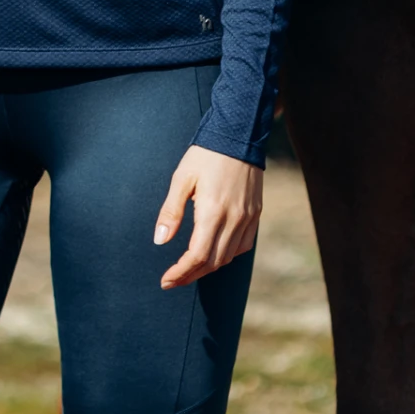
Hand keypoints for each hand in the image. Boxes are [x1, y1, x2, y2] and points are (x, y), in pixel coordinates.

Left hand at [153, 145, 261, 287]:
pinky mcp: (256, 214)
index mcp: (213, 211)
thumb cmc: (205, 153)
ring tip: (188, 270)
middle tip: (172, 280)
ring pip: (228, 257)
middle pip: (213, 262)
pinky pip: (243, 246)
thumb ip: (171, 211)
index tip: (165, 280)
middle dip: (191, 275)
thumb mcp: (182, 177)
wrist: (239, 133)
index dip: (180, 272)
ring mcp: (248, 218)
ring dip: (208, 268)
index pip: (197, 256)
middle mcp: (234, 219)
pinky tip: (214, 254)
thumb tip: (159, 240)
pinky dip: (227, 255)